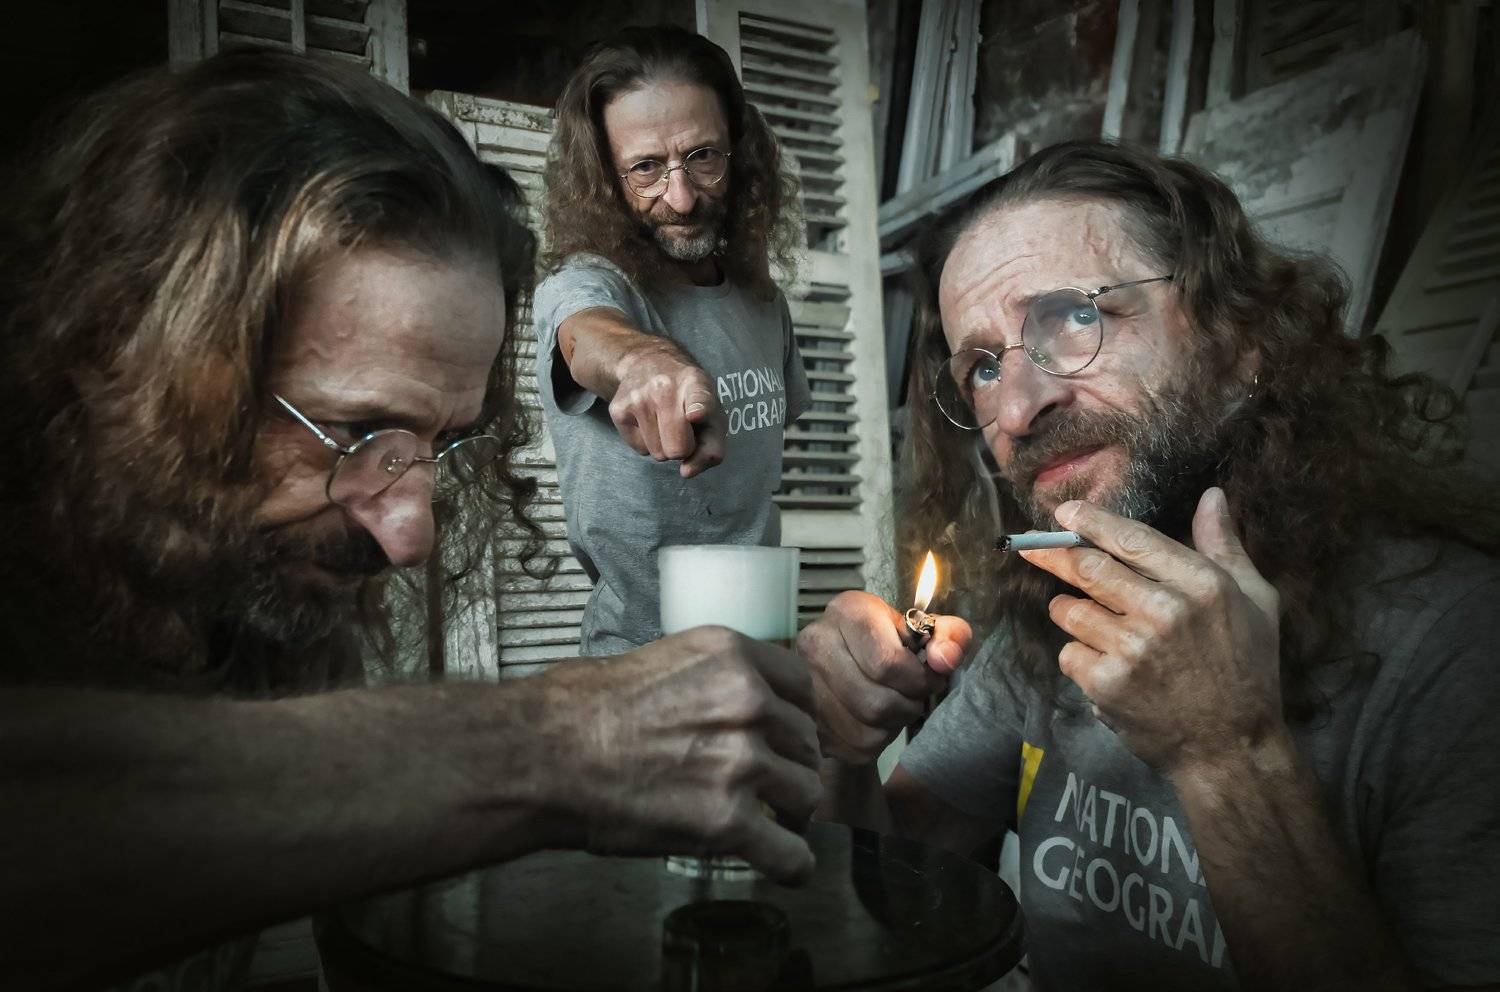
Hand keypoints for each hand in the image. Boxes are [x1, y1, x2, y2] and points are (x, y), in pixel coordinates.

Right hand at [558, 626, 821, 882]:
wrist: (543, 756)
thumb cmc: (582, 710)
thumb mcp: (662, 660)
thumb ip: (716, 677)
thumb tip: (739, 699)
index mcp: (732, 656)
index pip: (802, 686)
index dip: (795, 717)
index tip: (785, 737)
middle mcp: (747, 703)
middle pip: (806, 742)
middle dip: (792, 767)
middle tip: (773, 786)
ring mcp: (741, 762)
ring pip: (807, 795)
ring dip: (792, 814)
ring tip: (773, 824)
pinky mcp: (726, 822)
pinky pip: (790, 854)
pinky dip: (791, 865)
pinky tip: (783, 865)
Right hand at [610, 342, 726, 477]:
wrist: (648, 364)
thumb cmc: (689, 398)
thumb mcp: (712, 416)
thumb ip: (712, 448)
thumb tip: (686, 472)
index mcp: (696, 383)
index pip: (698, 399)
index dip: (699, 409)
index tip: (695, 414)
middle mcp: (664, 388)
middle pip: (678, 449)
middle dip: (684, 448)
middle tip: (682, 427)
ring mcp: (637, 398)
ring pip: (658, 454)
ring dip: (664, 445)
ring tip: (664, 420)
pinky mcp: (617, 410)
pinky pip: (641, 450)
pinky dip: (648, 442)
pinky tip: (649, 420)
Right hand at [797, 591, 970, 765]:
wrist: (852, 658)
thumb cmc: (894, 641)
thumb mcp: (928, 630)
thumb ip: (951, 636)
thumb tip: (944, 660)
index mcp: (848, 611)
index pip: (887, 663)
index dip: (918, 681)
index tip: (931, 680)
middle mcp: (816, 642)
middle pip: (876, 702)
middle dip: (908, 706)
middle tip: (915, 698)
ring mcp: (804, 682)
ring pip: (865, 728)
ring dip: (893, 725)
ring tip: (898, 707)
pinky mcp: (807, 716)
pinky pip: (853, 745)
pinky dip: (876, 741)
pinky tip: (877, 721)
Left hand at [1018, 488, 1281, 773]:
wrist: (1232, 749)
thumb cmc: (1247, 669)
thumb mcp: (1255, 601)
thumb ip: (1225, 546)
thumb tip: (1211, 495)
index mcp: (1202, 585)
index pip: (1132, 539)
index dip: (1092, 521)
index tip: (1065, 512)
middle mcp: (1164, 612)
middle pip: (1088, 568)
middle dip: (1054, 555)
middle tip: (1033, 548)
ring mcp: (1132, 649)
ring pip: (1070, 610)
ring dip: (1069, 610)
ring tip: (1091, 621)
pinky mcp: (1107, 684)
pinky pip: (1069, 652)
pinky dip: (1078, 655)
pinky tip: (1105, 664)